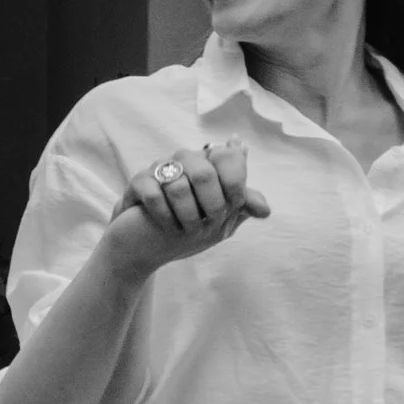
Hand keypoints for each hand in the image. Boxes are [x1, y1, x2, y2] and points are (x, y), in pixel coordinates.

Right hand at [105, 138, 268, 281]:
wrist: (145, 247)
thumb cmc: (185, 229)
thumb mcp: (221, 223)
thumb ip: (241, 210)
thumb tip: (265, 209)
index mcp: (210, 164)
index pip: (228, 156)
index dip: (234, 184)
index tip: (234, 205)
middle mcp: (185, 160)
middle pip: (205, 172)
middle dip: (211, 206)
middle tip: (209, 221)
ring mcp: (160, 169)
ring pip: (179, 186)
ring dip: (186, 217)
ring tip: (185, 228)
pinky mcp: (138, 182)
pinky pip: (155, 196)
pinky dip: (164, 218)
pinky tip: (166, 227)